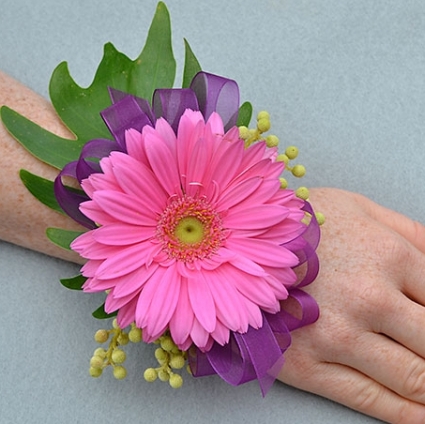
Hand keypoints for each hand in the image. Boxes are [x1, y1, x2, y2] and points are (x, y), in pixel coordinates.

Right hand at [278, 188, 424, 423]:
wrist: (234, 243)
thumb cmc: (298, 224)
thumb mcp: (357, 209)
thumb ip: (411, 233)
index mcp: (388, 255)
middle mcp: (370, 298)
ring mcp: (337, 335)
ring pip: (414, 380)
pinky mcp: (306, 364)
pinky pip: (369, 398)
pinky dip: (405, 414)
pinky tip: (420, 415)